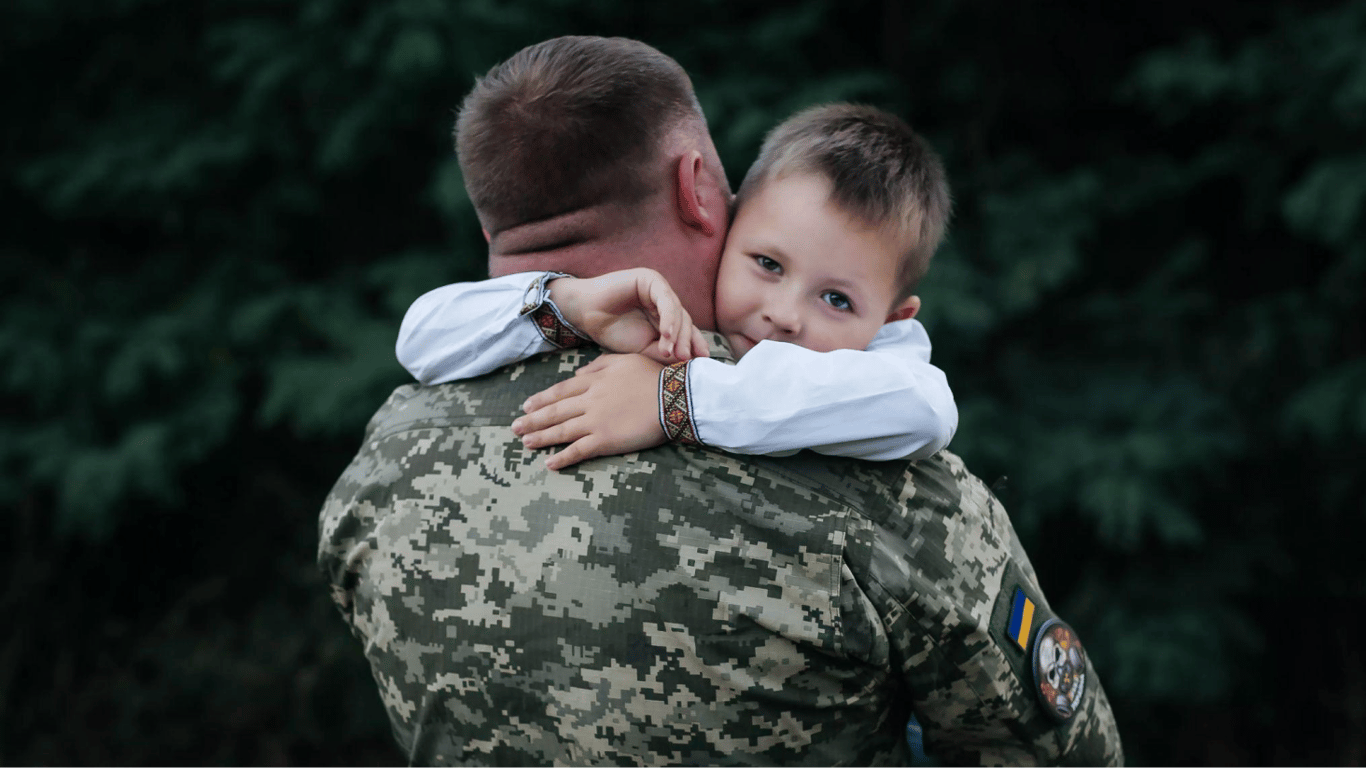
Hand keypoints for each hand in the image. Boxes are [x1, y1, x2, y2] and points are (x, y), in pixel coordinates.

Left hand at [510, 353, 666, 469]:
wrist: (673, 396)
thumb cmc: (654, 377)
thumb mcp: (625, 360)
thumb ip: (600, 365)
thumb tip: (578, 374)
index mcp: (594, 380)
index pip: (561, 391)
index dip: (542, 399)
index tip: (527, 405)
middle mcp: (590, 401)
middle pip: (555, 411)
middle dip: (533, 419)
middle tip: (515, 427)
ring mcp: (596, 421)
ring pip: (561, 430)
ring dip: (541, 437)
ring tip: (525, 443)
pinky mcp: (605, 440)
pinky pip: (578, 450)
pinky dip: (562, 457)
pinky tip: (549, 464)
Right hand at [549, 269, 708, 362]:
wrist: (584, 313)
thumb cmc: (611, 331)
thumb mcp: (642, 348)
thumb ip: (663, 352)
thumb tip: (688, 361)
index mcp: (664, 316)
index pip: (685, 330)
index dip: (694, 344)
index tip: (701, 360)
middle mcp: (664, 301)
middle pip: (685, 321)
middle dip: (687, 341)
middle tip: (686, 359)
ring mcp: (658, 288)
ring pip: (678, 312)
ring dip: (677, 333)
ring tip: (673, 352)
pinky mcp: (650, 280)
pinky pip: (665, 300)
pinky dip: (668, 318)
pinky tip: (666, 334)